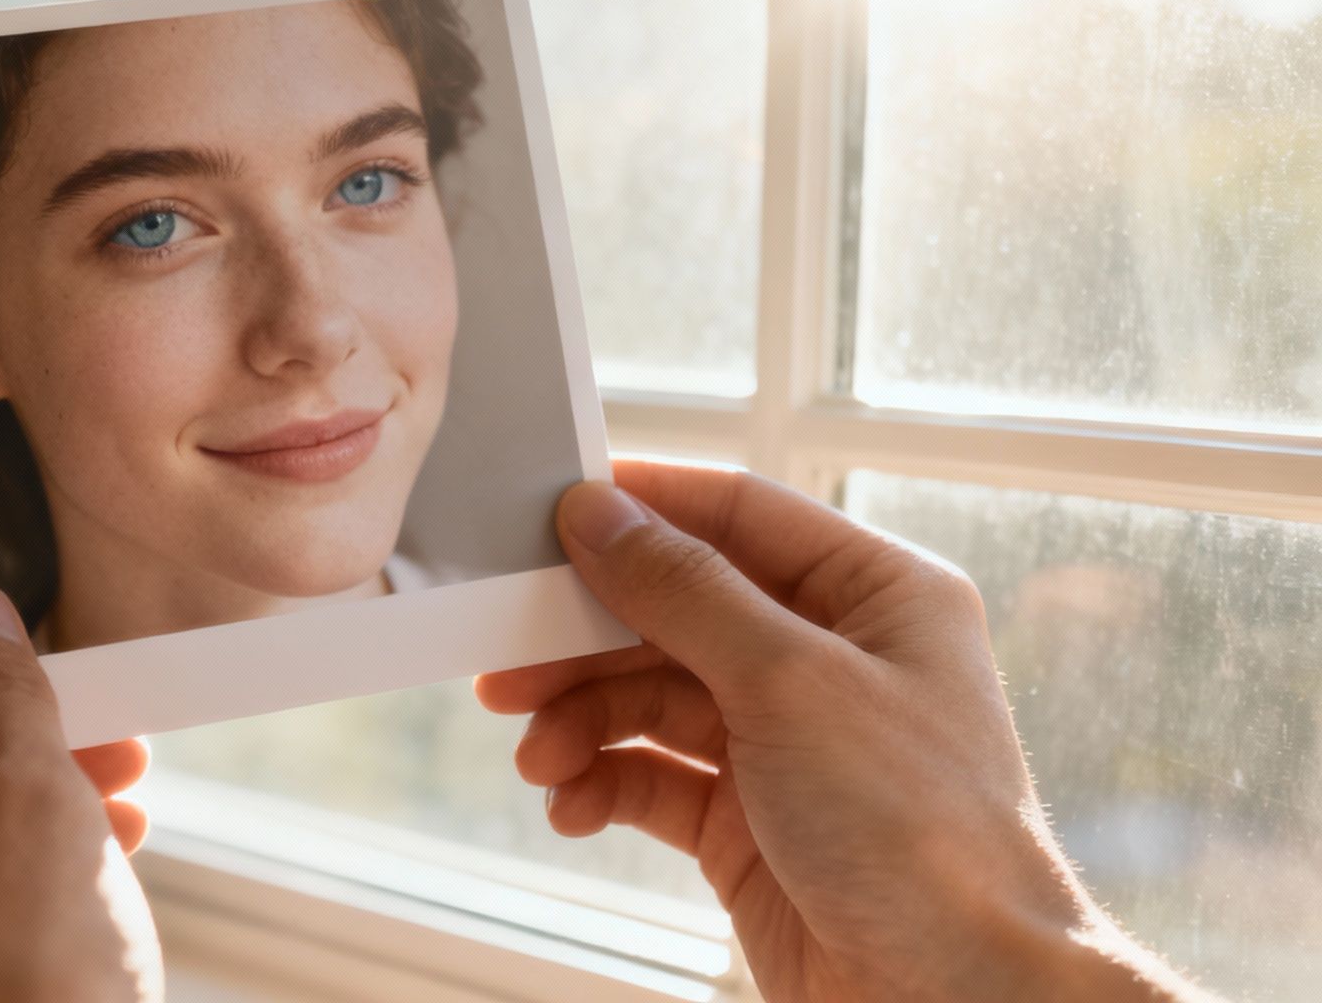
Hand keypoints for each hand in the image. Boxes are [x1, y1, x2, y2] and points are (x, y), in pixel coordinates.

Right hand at [478, 460, 1214, 1002]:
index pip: (741, 515)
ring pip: (652, 696)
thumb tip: (602, 515)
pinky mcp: (749, 820)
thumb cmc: (926, 838)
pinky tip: (572, 802)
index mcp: (877, 595)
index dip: (645, 508)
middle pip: (678, 610)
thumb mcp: (792, 683)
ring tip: (540, 756)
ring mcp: (787, 742)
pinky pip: (652, 776)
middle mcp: (831, 659)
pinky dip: (602, 782)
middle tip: (510, 657)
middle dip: (589, 638)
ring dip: (584, 719)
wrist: (952, 1000)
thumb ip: (684, 592)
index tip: (551, 513)